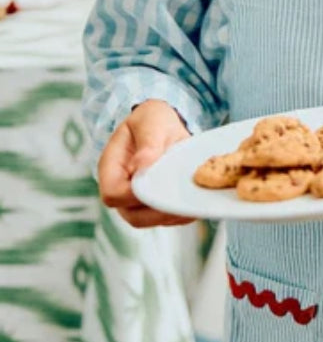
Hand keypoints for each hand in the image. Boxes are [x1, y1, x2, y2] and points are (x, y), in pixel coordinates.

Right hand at [97, 98, 194, 226]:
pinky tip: (193, 201)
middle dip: (158, 212)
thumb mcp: (151, 122)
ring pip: (149, 221)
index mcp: (110, 167)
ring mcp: (134, 200)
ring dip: (170, 215)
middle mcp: (120, 188)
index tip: (160, 183)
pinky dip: (179, 214)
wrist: (163, 125)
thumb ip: (148, 144)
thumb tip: (140, 167)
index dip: (134, 195)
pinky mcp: (152, 204)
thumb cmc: (152, 120)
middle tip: (183, 199)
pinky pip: (164, 218)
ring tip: (191, 201)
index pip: (113, 194)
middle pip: (132, 216)